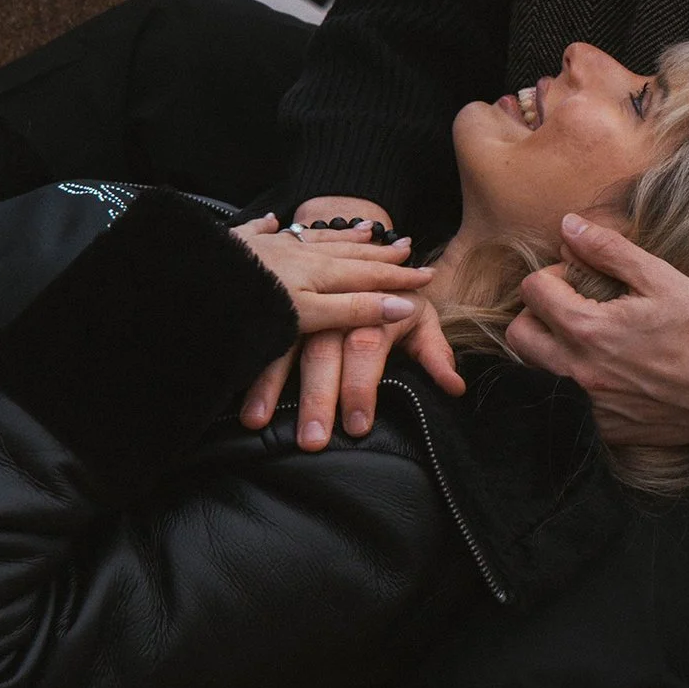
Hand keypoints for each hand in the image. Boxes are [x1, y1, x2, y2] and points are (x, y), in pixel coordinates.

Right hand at [234, 208, 465, 447]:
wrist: (360, 245)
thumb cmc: (396, 294)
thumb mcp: (421, 319)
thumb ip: (435, 355)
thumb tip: (455, 388)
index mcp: (371, 312)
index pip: (366, 352)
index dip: (362, 389)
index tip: (357, 427)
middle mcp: (334, 308)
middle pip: (323, 353)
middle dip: (316, 398)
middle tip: (311, 441)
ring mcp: (303, 307)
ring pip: (284, 344)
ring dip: (269, 384)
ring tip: (256, 421)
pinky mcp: (279, 310)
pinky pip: (260, 336)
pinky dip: (246, 363)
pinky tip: (233, 387)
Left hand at [506, 215, 688, 450]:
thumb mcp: (659, 277)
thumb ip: (607, 250)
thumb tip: (567, 225)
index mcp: (588, 329)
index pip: (532, 290)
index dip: (554, 273)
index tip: (580, 276)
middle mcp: (579, 373)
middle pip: (519, 335)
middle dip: (537, 312)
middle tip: (572, 304)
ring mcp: (590, 407)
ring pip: (535, 372)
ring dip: (549, 348)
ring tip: (585, 336)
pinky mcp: (606, 430)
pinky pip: (568, 405)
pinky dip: (574, 384)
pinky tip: (606, 370)